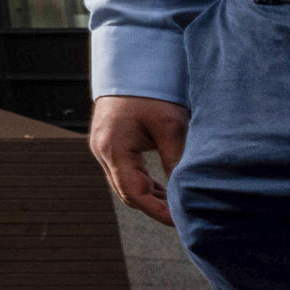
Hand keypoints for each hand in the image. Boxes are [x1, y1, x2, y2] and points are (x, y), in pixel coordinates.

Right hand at [89, 95, 189, 225]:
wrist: (130, 67)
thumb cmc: (150, 93)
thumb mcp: (170, 126)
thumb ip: (176, 160)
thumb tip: (187, 192)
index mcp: (114, 149)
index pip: (134, 193)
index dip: (157, 211)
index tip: (180, 221)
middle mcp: (102, 152)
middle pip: (126, 193)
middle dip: (154, 207)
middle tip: (182, 216)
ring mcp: (102, 148)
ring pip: (124, 184)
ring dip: (148, 195)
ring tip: (175, 204)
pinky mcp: (108, 144)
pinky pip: (124, 172)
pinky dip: (142, 182)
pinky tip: (161, 187)